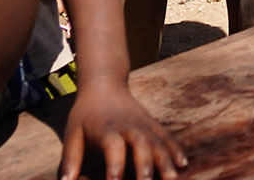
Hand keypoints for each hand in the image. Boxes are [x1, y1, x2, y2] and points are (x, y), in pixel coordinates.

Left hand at [59, 82, 185, 179]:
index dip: (115, 166)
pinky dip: (176, 150)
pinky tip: (183, 165)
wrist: (105, 84)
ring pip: (158, 142)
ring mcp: (144, 124)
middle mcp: (129, 126)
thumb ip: (70, 159)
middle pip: (141, 145)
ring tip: (172, 178)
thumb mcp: (72, 133)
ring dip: (166, 160)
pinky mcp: (153, 124)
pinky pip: (167, 137)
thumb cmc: (85, 115)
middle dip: (145, 166)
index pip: (113, 148)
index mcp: (108, 129)